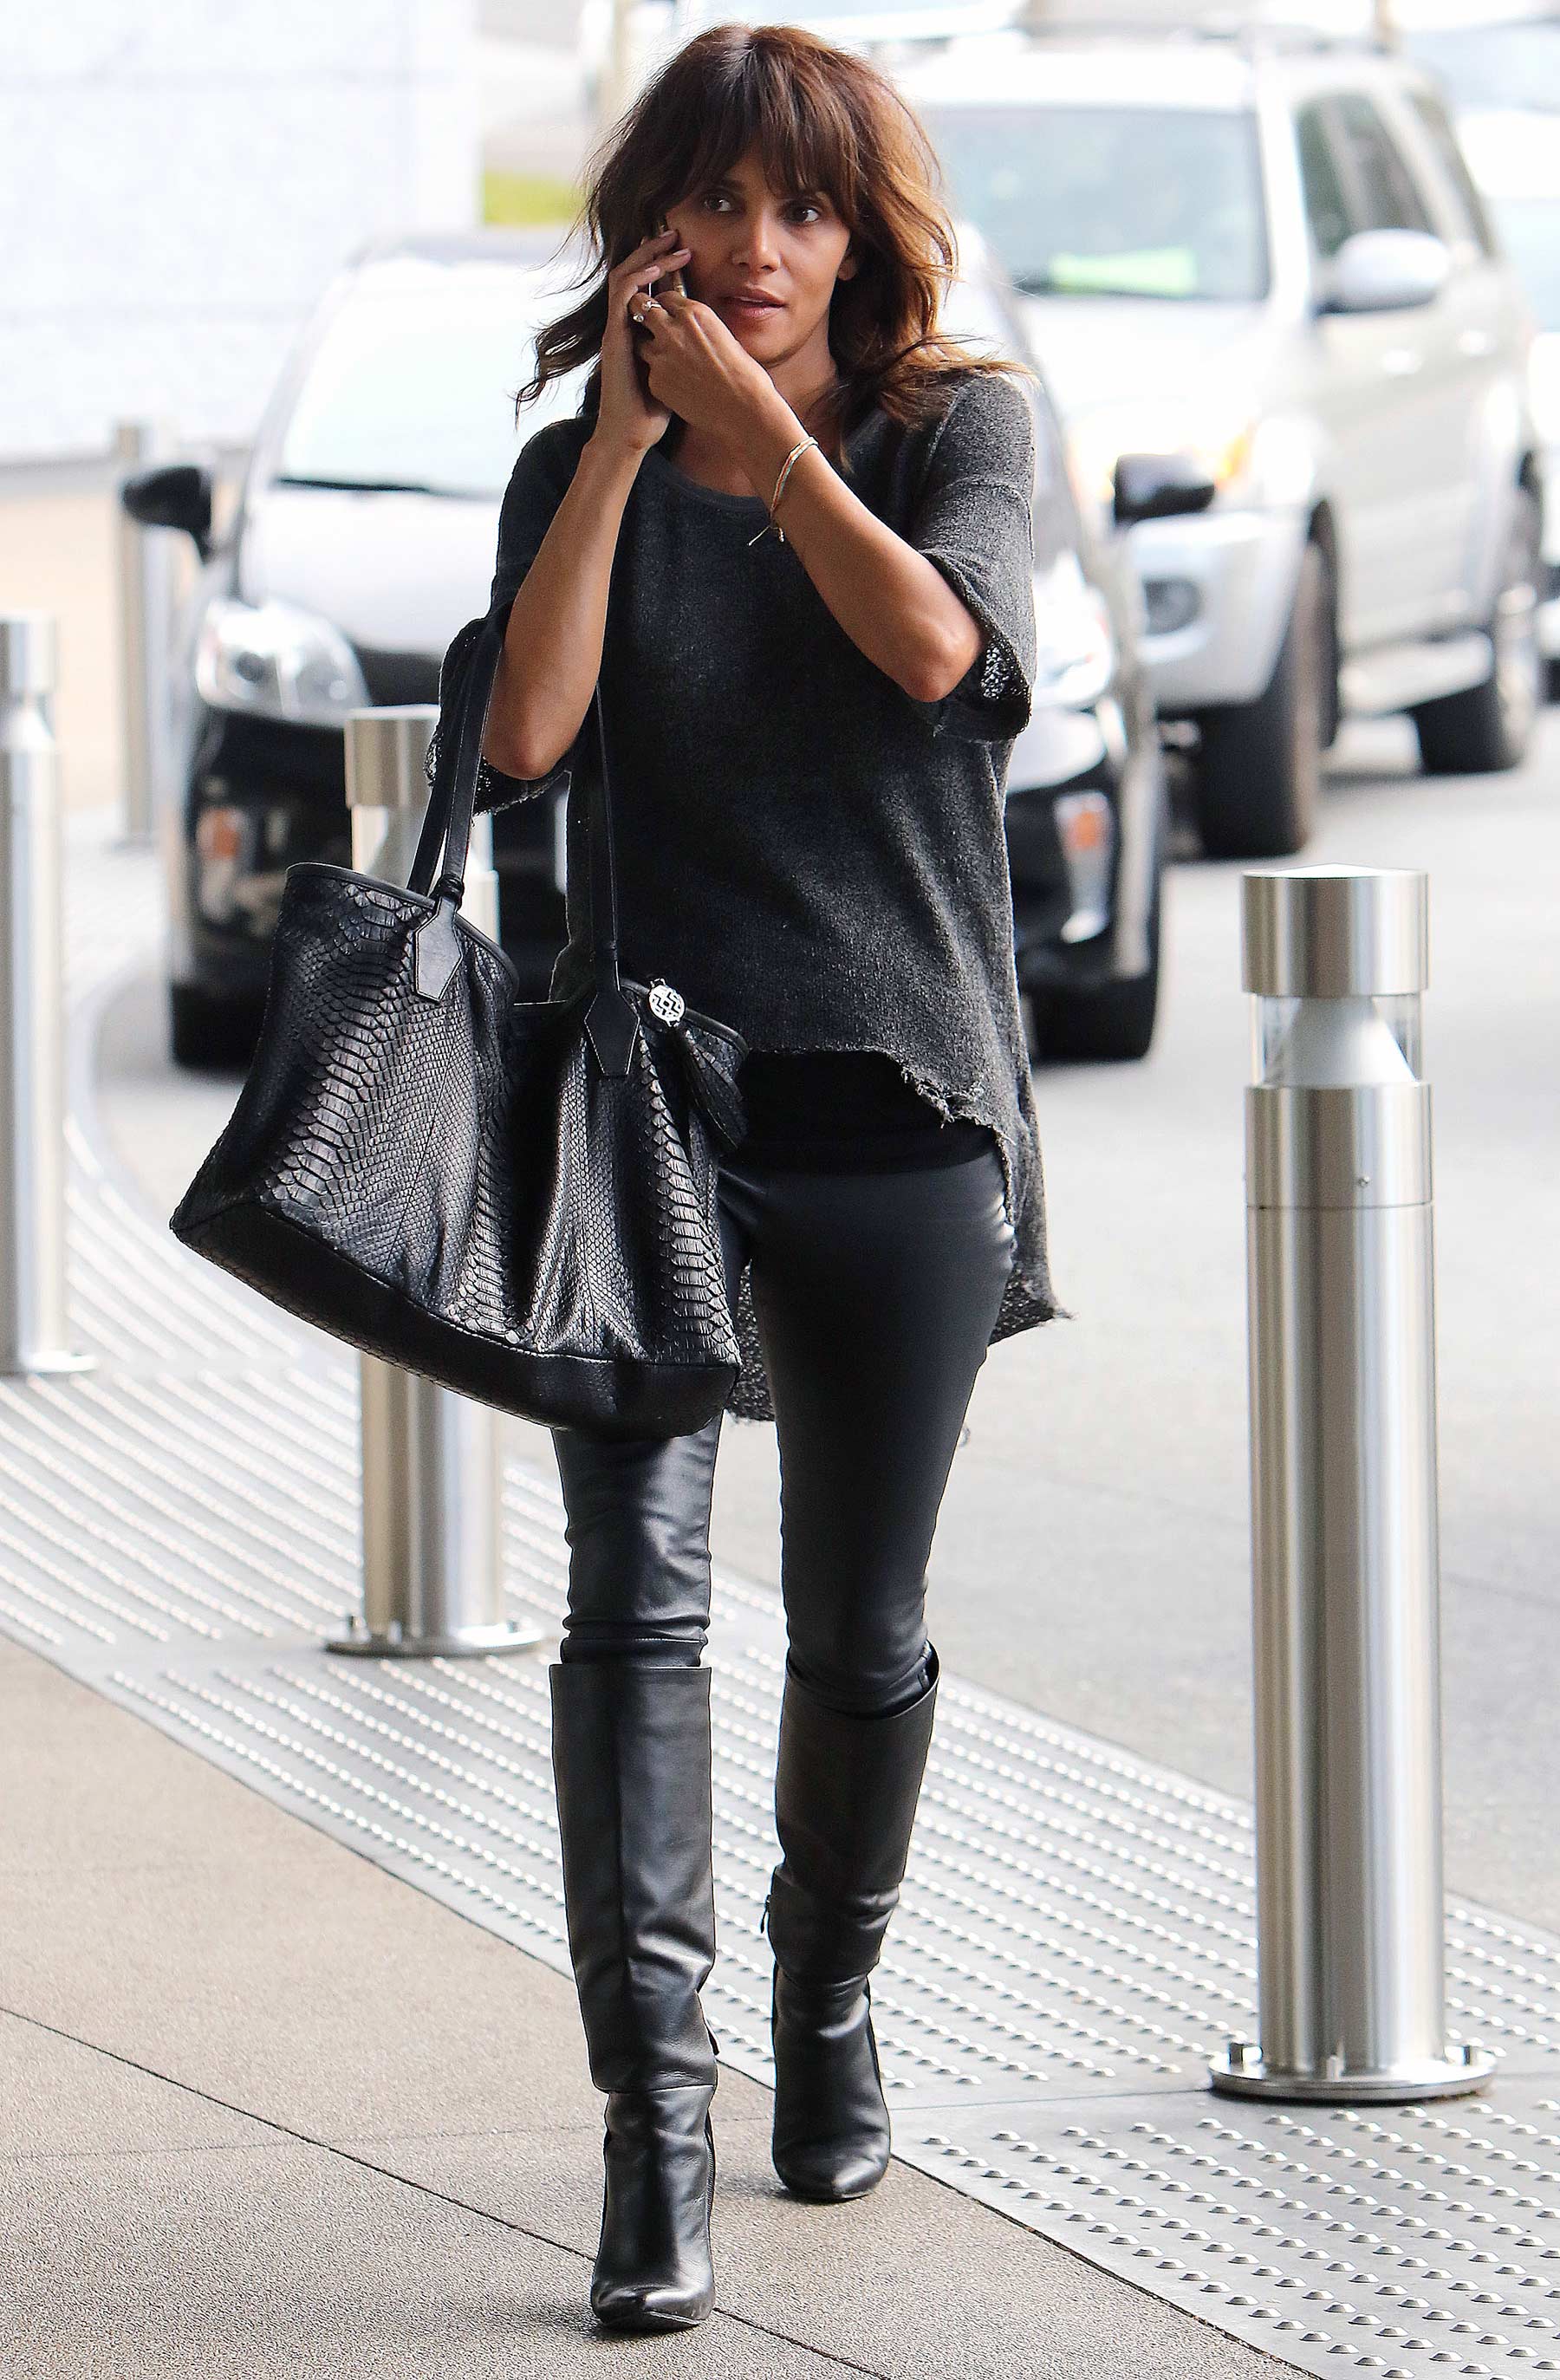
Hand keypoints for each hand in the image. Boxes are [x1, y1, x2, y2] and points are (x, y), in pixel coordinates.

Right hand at [593, 228, 693, 457]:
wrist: (631, 433)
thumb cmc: (656, 411)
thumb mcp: (678, 372)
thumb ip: (686, 351)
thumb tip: (711, 340)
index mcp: (639, 331)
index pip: (650, 288)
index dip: (666, 268)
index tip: (689, 254)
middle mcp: (625, 325)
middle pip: (636, 275)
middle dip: (655, 252)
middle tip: (676, 234)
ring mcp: (617, 328)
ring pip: (626, 277)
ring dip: (647, 256)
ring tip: (669, 241)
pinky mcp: (613, 335)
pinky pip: (622, 295)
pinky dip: (639, 277)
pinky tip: (656, 267)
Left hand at [629, 285, 778, 449]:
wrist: (744, 410)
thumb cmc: (743, 375)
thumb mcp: (723, 335)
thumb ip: (698, 327)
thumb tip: (687, 326)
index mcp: (694, 313)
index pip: (664, 297)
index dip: (663, 306)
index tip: (665, 314)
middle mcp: (673, 330)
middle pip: (640, 308)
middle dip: (642, 314)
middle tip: (648, 325)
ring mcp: (661, 357)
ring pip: (640, 343)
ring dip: (649, 348)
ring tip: (667, 360)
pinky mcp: (656, 382)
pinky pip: (650, 373)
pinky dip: (659, 376)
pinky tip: (678, 384)